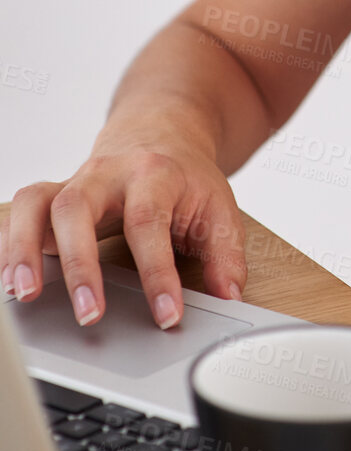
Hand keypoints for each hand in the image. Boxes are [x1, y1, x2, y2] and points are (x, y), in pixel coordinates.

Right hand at [0, 141, 247, 328]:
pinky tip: (10, 278)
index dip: (157, 273)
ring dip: (24, 249)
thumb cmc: (186, 179)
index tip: (166, 315)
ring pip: (36, 203)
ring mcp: (74, 182)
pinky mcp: (51, 196)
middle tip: (89, 314)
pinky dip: (9, 243)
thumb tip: (229, 295)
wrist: (162, 134)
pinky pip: (19, 211)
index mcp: (154, 175)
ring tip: (25, 294)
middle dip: (79, 264)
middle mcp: (107, 173)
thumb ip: (225, 254)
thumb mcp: (219, 209)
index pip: (149, 223)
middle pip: (78, 208)